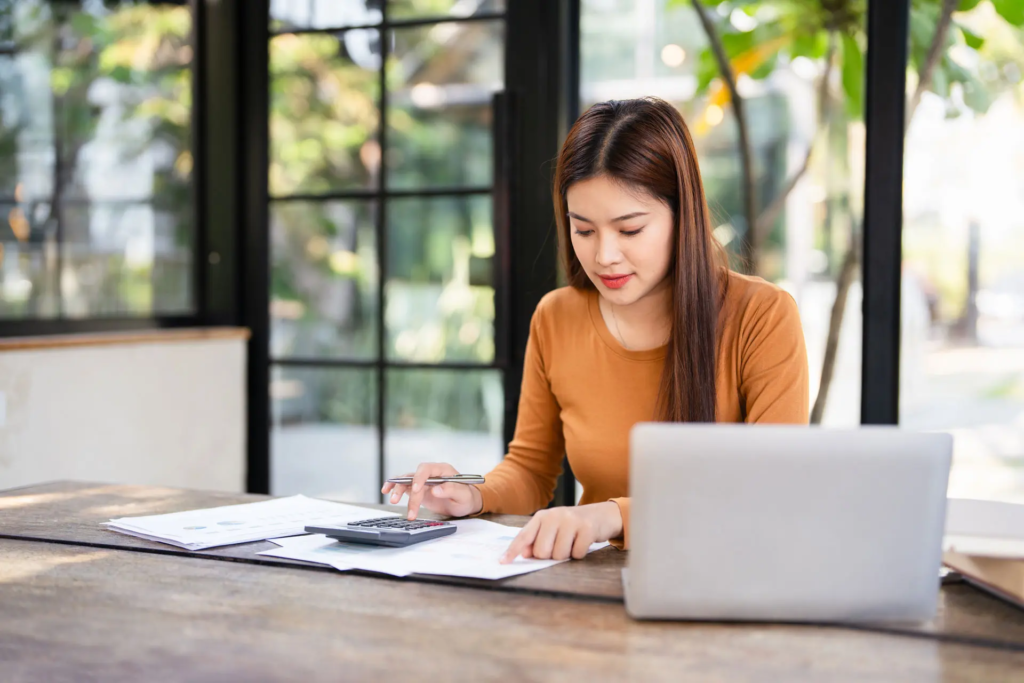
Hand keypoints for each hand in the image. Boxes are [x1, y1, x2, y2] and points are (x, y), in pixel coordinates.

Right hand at [381, 462, 482, 520]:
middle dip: (408, 491)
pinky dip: (396, 489)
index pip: (426, 469)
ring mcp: (424, 481)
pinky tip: (387, 492)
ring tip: (392, 500)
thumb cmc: (466, 497)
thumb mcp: (463, 495)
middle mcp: (431, 473)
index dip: (419, 478)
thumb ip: (451, 490)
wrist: (465, 503)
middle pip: (414, 477)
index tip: (416, 490)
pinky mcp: (419, 489)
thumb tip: (436, 489)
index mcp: (442, 470)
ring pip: (406, 481)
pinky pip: (405, 487)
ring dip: (398, 490)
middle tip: (406, 507)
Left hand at [500, 501, 622, 563]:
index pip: (524, 536)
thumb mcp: (553, 528)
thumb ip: (537, 539)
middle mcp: (554, 516)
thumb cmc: (572, 525)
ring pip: (559, 555)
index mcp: (542, 516)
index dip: (513, 550)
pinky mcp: (587, 529)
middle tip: (560, 546)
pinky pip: (576, 554)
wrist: (601, 514)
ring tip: (572, 543)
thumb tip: (525, 553)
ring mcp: (571, 521)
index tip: (503, 561)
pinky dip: (580, 553)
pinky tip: (582, 542)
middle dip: (550, 555)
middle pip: (541, 551)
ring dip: (566, 555)